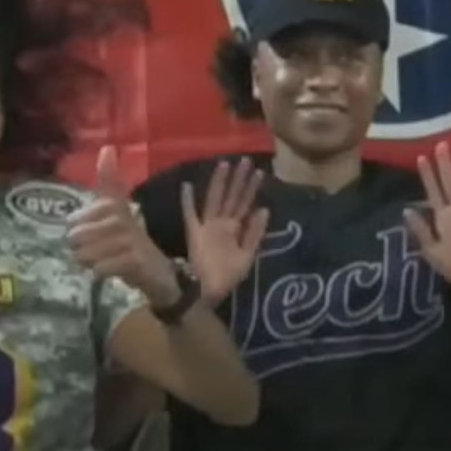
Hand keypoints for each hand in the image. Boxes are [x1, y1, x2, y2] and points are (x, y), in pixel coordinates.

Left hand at [70, 145, 177, 304]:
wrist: (163, 276)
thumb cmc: (132, 246)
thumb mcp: (117, 216)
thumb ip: (109, 185)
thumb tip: (107, 148)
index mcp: (118, 206)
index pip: (102, 191)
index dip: (89, 203)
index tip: (101, 185)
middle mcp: (124, 219)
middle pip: (76, 234)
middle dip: (81, 248)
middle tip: (99, 251)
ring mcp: (130, 240)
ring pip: (84, 253)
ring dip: (89, 263)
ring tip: (104, 262)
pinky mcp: (133, 261)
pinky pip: (98, 268)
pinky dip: (100, 274)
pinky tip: (110, 272)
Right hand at [180, 158, 268, 303]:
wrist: (208, 291)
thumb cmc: (228, 276)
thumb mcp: (247, 255)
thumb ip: (254, 233)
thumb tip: (264, 209)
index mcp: (235, 228)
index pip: (245, 203)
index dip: (251, 188)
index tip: (258, 171)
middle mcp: (222, 223)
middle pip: (232, 197)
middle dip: (238, 179)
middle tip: (245, 159)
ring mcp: (207, 227)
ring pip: (214, 200)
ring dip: (218, 183)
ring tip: (223, 165)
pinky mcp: (193, 233)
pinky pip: (190, 215)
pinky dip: (187, 202)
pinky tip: (187, 186)